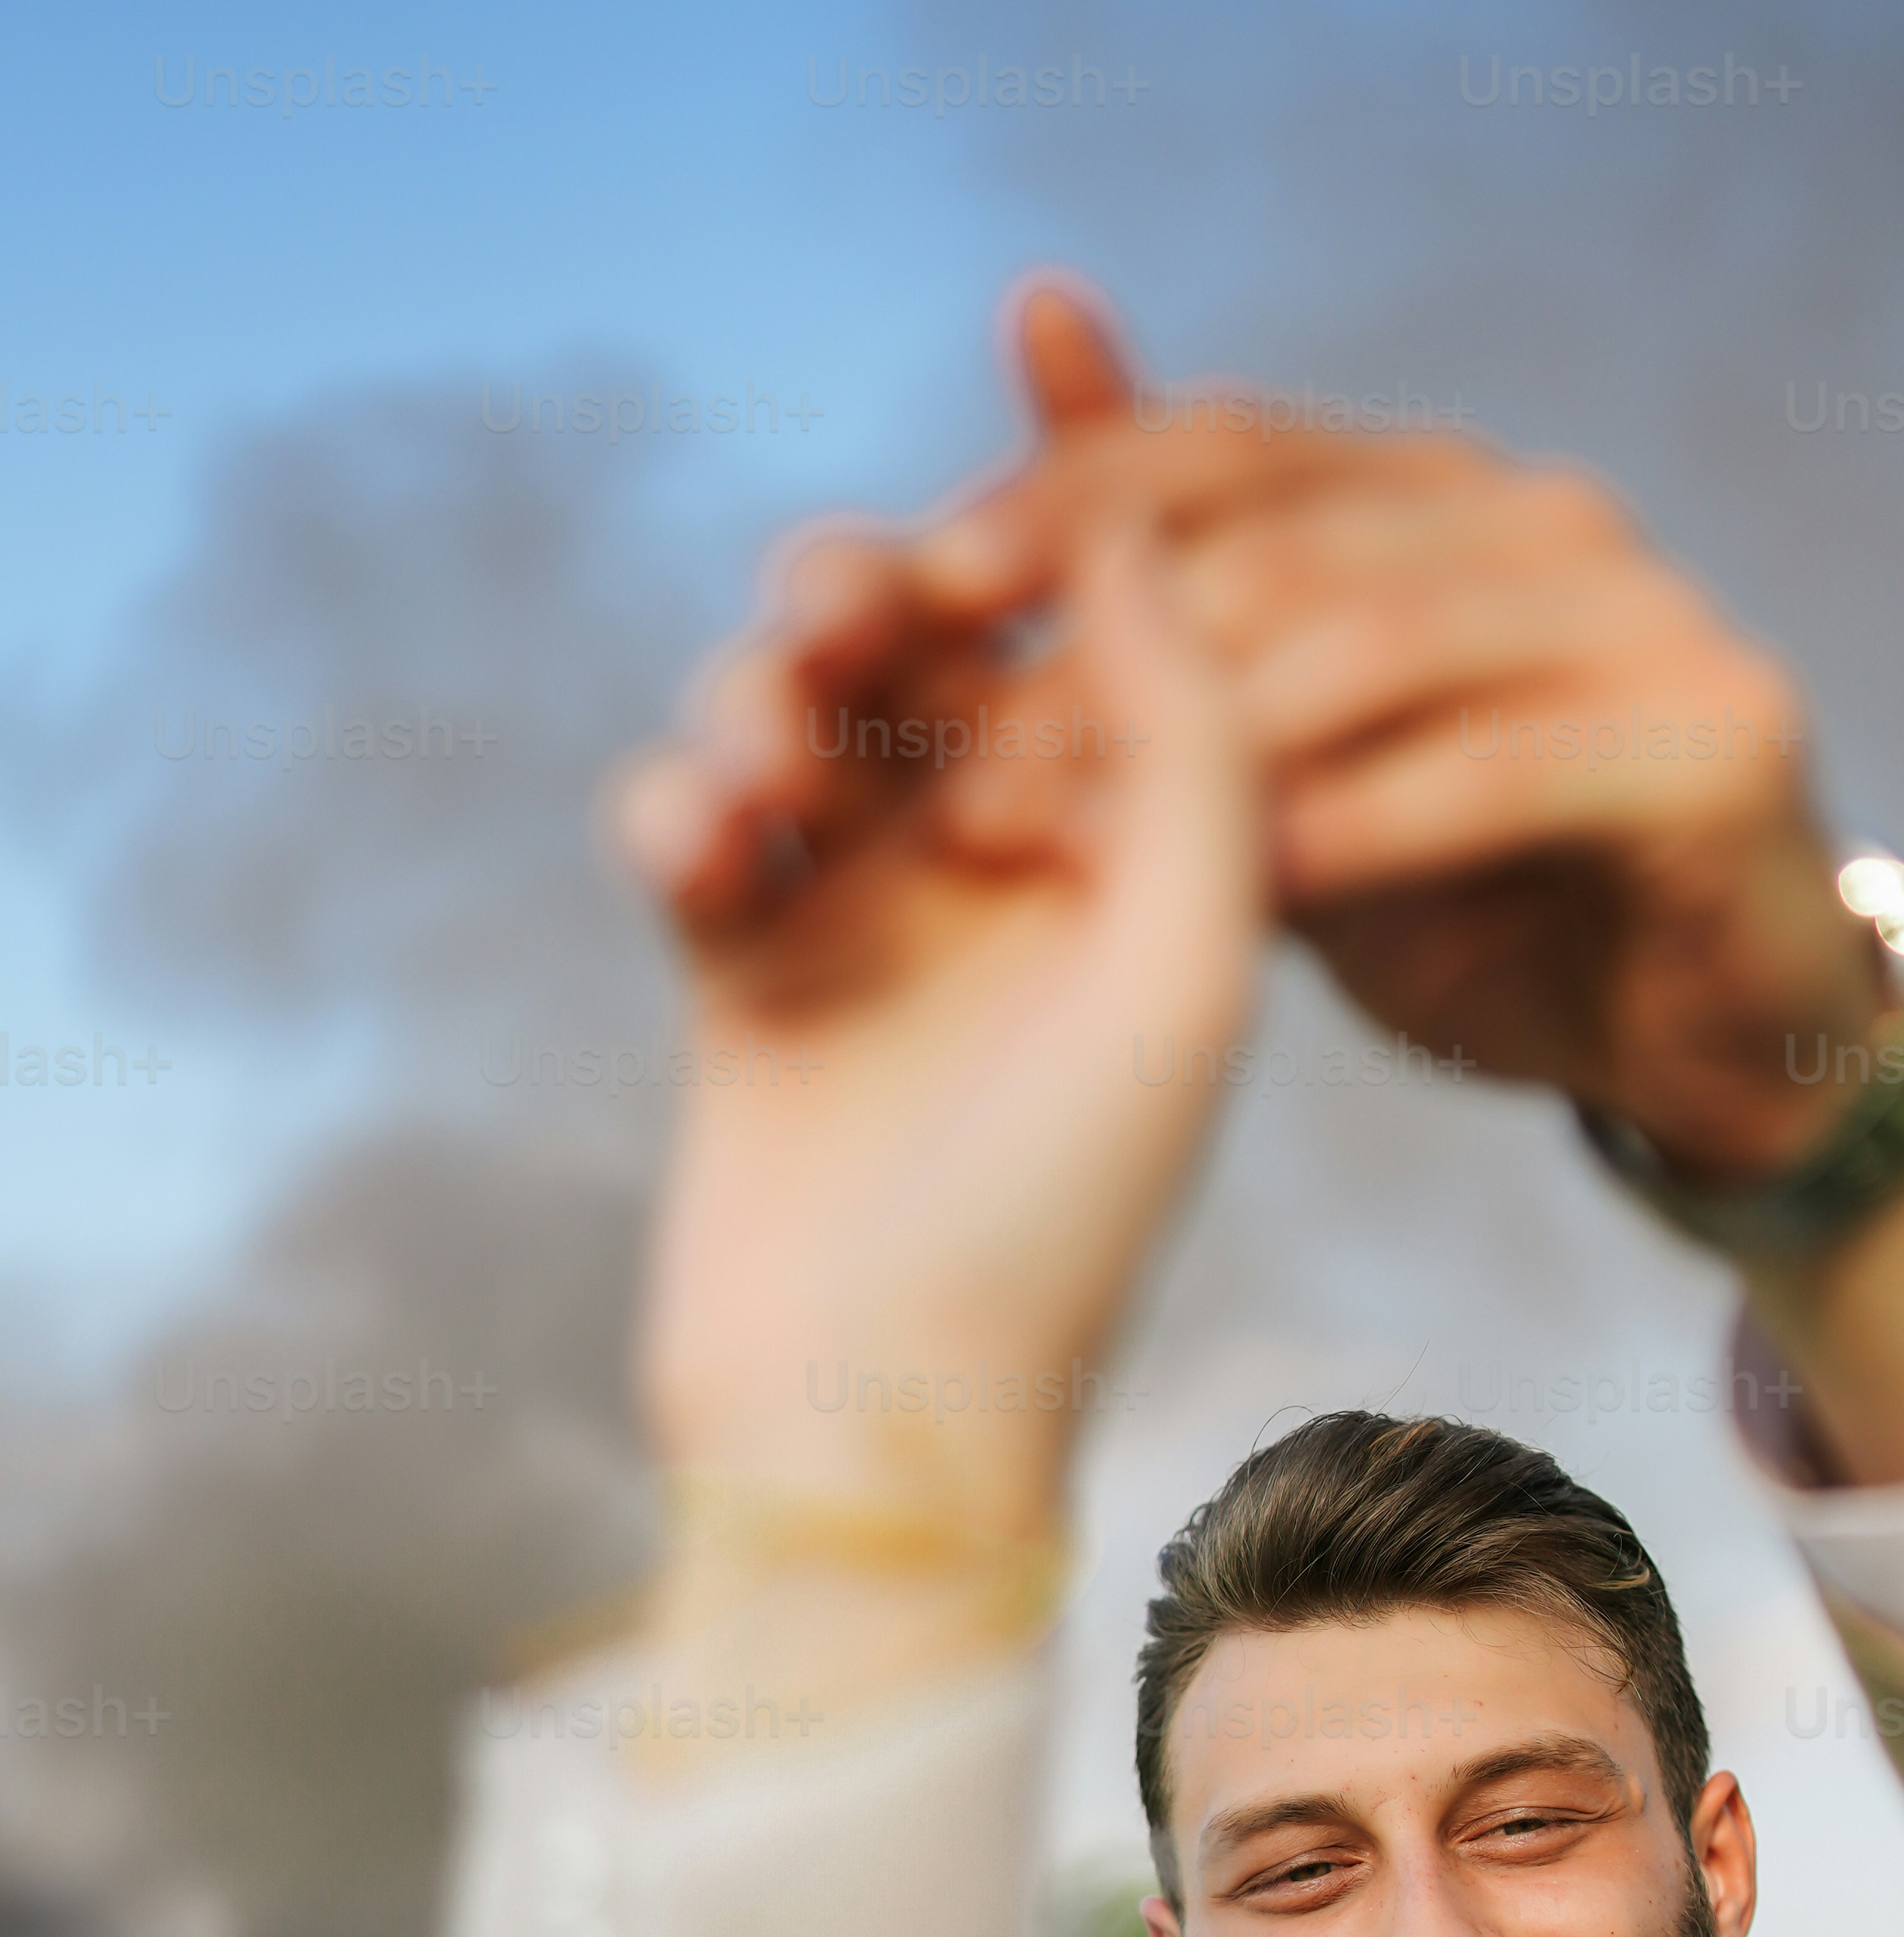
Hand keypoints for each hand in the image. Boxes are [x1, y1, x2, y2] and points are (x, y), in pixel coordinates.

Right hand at [611, 478, 1258, 1573]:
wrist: (880, 1411)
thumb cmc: (1061, 1215)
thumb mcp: (1186, 967)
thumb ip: (1195, 737)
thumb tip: (1144, 525)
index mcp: (1141, 862)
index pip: (1092, 631)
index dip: (1034, 558)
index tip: (998, 557)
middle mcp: (1008, 875)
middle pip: (921, 641)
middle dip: (870, 592)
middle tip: (857, 611)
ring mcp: (868, 920)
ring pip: (789, 707)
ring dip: (760, 694)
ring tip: (773, 771)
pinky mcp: (740, 975)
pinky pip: (685, 819)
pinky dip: (676, 805)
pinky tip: (704, 857)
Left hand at [931, 285, 1892, 1181]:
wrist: (1710, 1044)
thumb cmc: (1486, 901)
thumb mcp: (1295, 767)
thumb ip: (1178, 602)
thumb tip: (1035, 337)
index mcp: (1441, 491)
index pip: (1222, 450)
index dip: (1056, 510)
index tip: (907, 603)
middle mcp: (1545, 519)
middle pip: (1281, 550)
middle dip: (1098, 666)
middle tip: (953, 781)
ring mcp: (1645, 614)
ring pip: (1375, 646)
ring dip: (1201, 753)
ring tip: (1059, 857)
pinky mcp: (1716, 737)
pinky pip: (1493, 771)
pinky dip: (1358, 829)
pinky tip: (1243, 897)